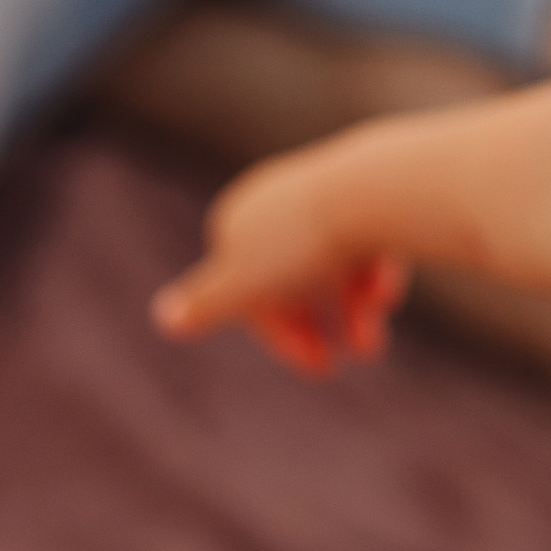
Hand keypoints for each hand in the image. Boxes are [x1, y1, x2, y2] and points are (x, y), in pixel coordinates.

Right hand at [150, 139, 407, 374]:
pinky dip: (374, 270)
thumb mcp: (245, 286)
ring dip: (354, 307)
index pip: (249, 287)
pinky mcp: (364, 184)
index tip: (319, 365)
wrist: (373, 190)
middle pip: (294, 276)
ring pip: (334, 261)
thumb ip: (205, 304)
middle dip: (324, 321)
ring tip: (376, 342)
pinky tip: (388, 293)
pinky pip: (365, 236)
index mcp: (236, 216)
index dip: (282, 332)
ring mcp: (319, 187)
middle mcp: (274, 197)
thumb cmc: (305, 245)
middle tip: (363, 354)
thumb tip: (163, 318)